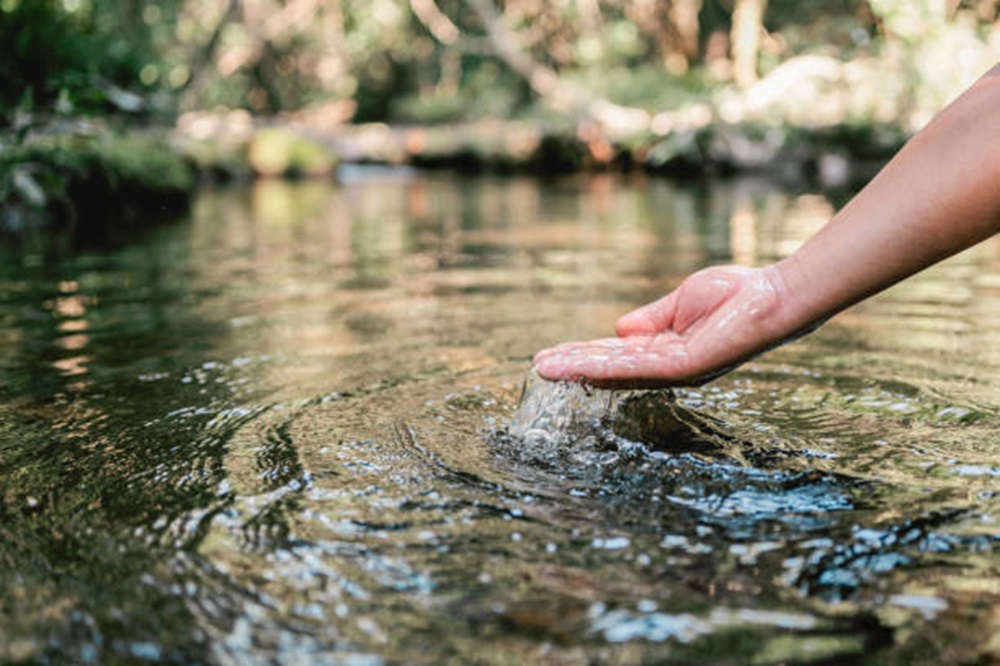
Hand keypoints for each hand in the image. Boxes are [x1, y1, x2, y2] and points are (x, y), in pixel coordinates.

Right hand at [533, 265, 796, 387]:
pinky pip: (637, 367)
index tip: (553, 353)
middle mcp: (667, 368)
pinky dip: (605, 366)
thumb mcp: (680, 304)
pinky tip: (578, 364)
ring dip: (578, 370)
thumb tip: (617, 330)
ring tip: (544, 368)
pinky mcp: (684, 366)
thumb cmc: (734, 295)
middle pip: (610, 370)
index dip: (584, 355)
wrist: (772, 296)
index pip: (616, 357)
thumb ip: (650, 320)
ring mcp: (675, 370)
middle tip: (538, 367)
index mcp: (666, 351)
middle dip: (574, 367)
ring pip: (617, 373)